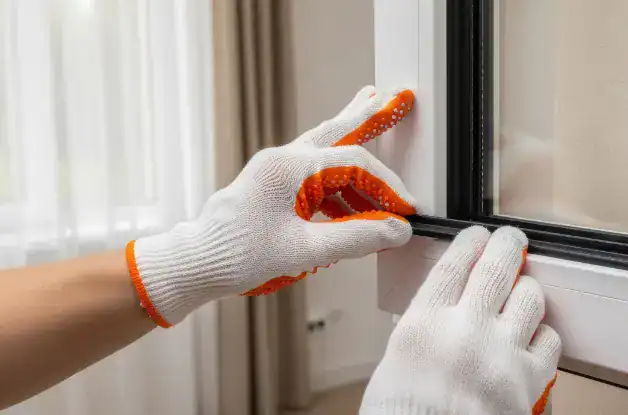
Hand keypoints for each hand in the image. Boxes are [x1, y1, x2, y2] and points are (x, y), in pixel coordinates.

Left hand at [126, 86, 417, 326]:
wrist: (197, 264)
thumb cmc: (238, 255)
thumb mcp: (305, 250)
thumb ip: (356, 237)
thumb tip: (395, 230)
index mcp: (289, 167)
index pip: (354, 163)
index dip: (387, 185)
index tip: (407, 208)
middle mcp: (283, 161)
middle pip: (338, 131)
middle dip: (369, 116)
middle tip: (396, 97)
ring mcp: (277, 172)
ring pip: (326, 149)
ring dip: (355, 143)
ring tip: (377, 117)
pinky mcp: (274, 188)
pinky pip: (316, 177)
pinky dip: (341, 184)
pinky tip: (357, 197)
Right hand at [361, 227, 561, 414]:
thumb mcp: (397, 362)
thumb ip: (425, 326)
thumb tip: (448, 302)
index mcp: (424, 325)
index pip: (454, 263)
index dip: (471, 241)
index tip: (479, 235)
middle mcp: (466, 331)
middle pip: (497, 267)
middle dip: (508, 245)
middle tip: (513, 240)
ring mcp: (501, 355)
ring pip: (530, 297)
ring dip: (527, 291)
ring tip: (521, 294)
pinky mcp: (529, 382)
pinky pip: (550, 340)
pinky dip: (543, 334)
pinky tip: (531, 338)